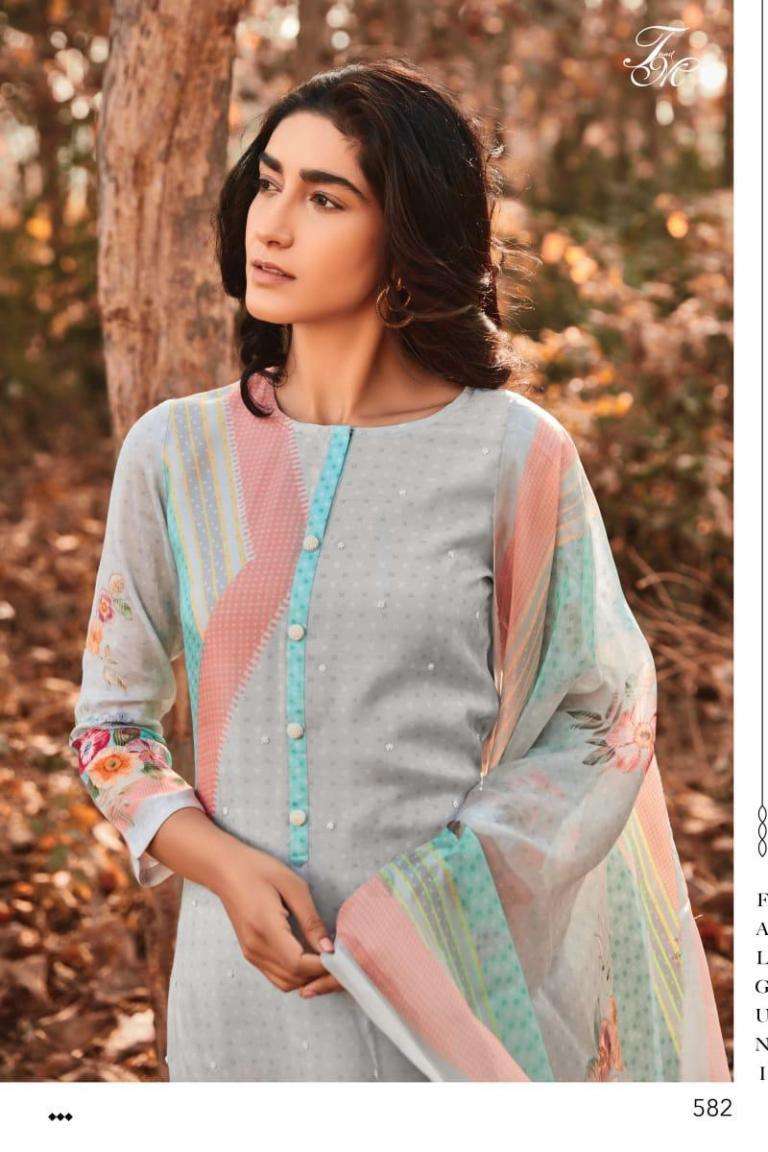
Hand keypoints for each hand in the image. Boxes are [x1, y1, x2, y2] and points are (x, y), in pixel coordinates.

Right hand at [214, 842, 342, 994]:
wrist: (225, 870)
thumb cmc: (259, 870)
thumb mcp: (293, 886)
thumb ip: (311, 920)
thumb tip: (328, 948)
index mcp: (266, 928)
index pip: (298, 963)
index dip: (323, 966)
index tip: (342, 957)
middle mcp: (256, 948)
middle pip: (293, 978)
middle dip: (319, 975)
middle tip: (339, 959)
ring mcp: (251, 954)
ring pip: (285, 983)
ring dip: (308, 977)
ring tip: (326, 958)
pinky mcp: (250, 954)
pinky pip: (276, 975)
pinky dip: (295, 974)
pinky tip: (308, 957)